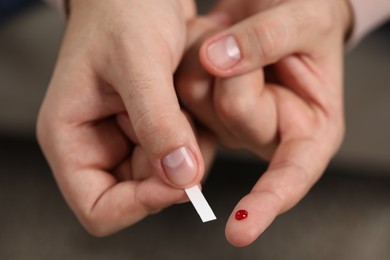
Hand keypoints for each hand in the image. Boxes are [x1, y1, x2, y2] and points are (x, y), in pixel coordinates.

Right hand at [37, 0, 215, 235]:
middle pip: (140, 195)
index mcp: (71, 138)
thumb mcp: (138, 61)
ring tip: (186, 102)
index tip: (182, 179)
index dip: (141, 204)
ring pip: (166, 176)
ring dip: (189, 150)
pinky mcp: (150, 129)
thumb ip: (157, 121)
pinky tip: (192, 102)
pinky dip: (197, 137)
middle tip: (187, 123)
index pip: (99, 209)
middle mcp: (96, 145)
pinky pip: (181, 153)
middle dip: (173, 170)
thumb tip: (183, 178)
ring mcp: (125, 139)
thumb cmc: (123, 8)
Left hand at [176, 0, 351, 246]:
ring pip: (199, 100)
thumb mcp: (307, 18)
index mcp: (309, 128)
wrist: (277, 1)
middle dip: (239, 72)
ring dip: (210, 59)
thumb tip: (218, 64)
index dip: (266, 202)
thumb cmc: (308, 14)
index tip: (240, 230)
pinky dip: (190, 57)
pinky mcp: (202, 102)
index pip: (291, 176)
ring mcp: (229, 118)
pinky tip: (209, 43)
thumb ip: (268, 40)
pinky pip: (179, 86)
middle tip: (253, 41)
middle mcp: (266, 131)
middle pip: (234, 116)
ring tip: (233, 39)